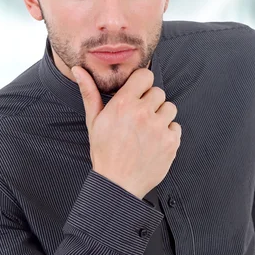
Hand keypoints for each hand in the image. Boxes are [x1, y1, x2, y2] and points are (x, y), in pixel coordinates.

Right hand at [71, 65, 181, 198]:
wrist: (117, 184)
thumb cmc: (104, 152)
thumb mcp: (93, 121)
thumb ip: (89, 92)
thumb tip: (78, 70)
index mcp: (123, 104)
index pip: (146, 75)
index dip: (142, 84)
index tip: (137, 95)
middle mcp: (143, 113)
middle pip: (159, 92)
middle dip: (150, 102)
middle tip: (139, 118)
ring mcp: (158, 128)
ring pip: (170, 108)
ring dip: (161, 117)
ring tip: (147, 131)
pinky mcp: (171, 142)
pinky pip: (176, 127)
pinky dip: (168, 133)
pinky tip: (154, 142)